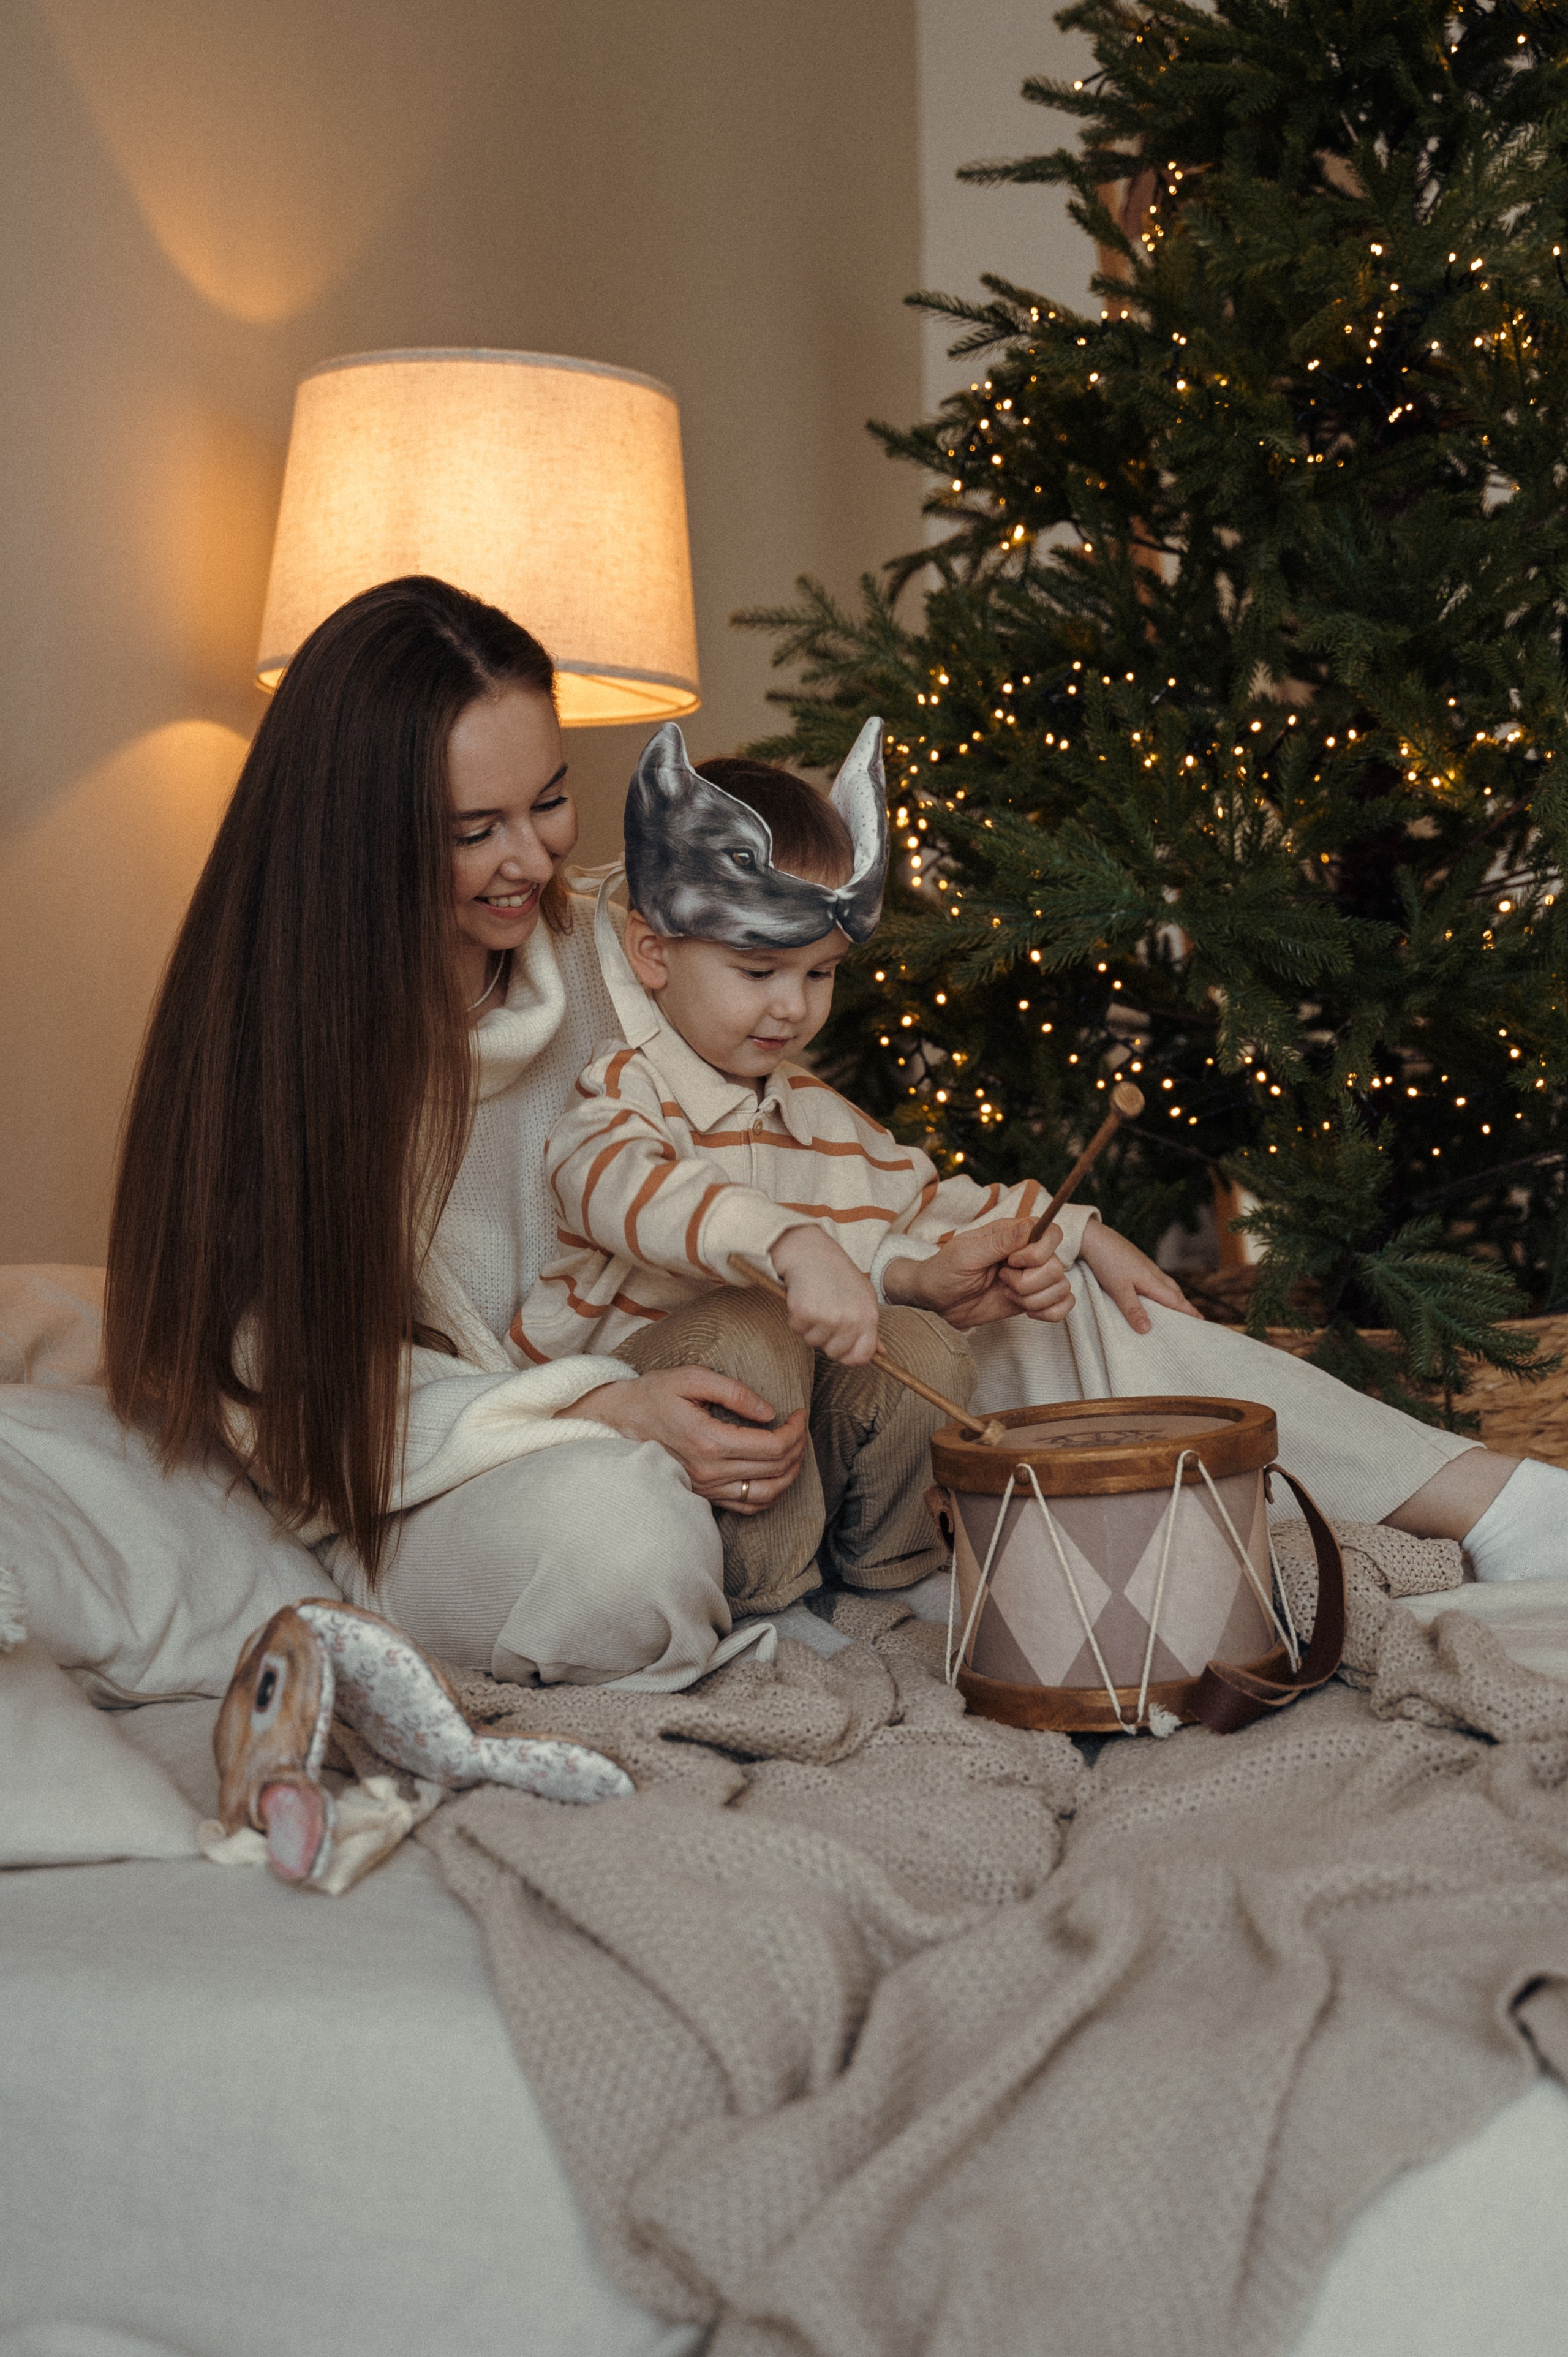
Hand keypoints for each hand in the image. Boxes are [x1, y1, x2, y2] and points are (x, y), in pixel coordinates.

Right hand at [560, 1368, 806, 1512]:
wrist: (618, 1422)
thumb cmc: (654, 1395)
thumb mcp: (691, 1378)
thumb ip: (733, 1391)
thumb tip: (768, 1411)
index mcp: (710, 1441)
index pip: (772, 1446)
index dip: (796, 1430)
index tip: (800, 1412)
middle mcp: (711, 1472)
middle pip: (776, 1470)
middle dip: (798, 1447)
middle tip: (800, 1426)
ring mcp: (707, 1489)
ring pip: (767, 1494)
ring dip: (791, 1473)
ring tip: (794, 1449)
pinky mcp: (704, 1496)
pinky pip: (748, 1506)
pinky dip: (772, 1493)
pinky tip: (776, 1473)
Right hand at [770, 1225, 879, 1364]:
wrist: (811, 1251)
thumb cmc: (837, 1274)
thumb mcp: (863, 1296)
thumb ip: (870, 1327)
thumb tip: (880, 1352)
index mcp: (869, 1316)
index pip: (862, 1356)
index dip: (849, 1355)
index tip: (840, 1344)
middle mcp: (851, 1319)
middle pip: (835, 1353)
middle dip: (827, 1339)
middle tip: (825, 1312)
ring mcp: (828, 1317)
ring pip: (814, 1342)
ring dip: (811, 1327)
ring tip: (815, 1302)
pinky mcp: (805, 1313)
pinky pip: (798, 1330)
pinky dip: (796, 1317)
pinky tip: (803, 1298)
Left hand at [883, 1219, 1069, 1329]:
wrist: (935, 1302)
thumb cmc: (945, 1271)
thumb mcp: (966, 1254)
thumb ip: (1000, 1242)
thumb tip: (1029, 1226)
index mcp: (1013, 1235)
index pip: (1052, 1232)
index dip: (1038, 1251)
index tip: (1011, 1261)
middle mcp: (1028, 1255)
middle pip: (1057, 1266)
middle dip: (1028, 1281)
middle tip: (1001, 1279)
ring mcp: (1033, 1278)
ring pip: (1061, 1287)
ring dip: (1033, 1298)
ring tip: (1007, 1294)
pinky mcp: (1033, 1300)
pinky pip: (1064, 1305)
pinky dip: (1050, 1312)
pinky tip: (1028, 1312)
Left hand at [1076, 1220, 1200, 1332]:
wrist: (1094, 1237)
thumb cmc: (1107, 1262)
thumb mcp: (1119, 1290)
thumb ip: (1133, 1310)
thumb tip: (1147, 1330)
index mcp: (1152, 1280)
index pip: (1176, 1300)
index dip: (1189, 1311)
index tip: (1202, 1321)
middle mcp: (1153, 1272)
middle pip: (1174, 1291)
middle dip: (1184, 1304)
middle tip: (1193, 1318)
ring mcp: (1145, 1266)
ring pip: (1166, 1284)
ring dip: (1174, 1296)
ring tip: (1176, 1307)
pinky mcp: (1137, 1262)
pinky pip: (1156, 1279)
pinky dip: (1161, 1289)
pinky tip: (1154, 1291)